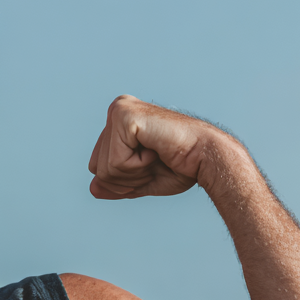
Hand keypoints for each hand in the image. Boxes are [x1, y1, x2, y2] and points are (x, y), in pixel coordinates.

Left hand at [88, 95, 227, 198]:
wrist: (208, 158)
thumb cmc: (181, 166)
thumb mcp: (141, 180)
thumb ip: (116, 184)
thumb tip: (92, 189)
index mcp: (118, 123)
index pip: (97, 167)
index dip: (122, 180)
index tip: (151, 165)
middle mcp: (116, 111)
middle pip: (96, 168)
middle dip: (126, 178)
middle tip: (155, 161)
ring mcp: (118, 110)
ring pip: (104, 168)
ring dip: (134, 172)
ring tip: (156, 155)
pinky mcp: (124, 116)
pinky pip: (115, 161)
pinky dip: (137, 166)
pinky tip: (156, 150)